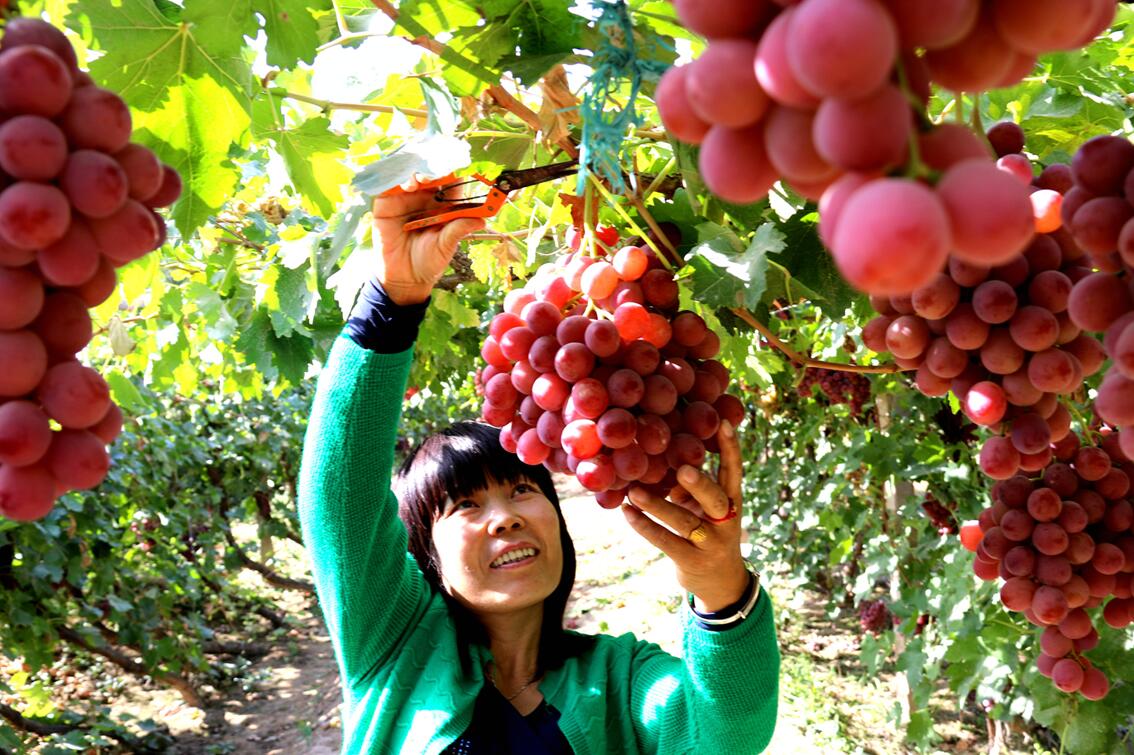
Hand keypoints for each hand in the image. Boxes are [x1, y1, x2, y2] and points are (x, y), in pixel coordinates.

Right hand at [372, 175, 485, 304]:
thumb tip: (482, 220)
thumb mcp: (445, 246)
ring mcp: (405, 197)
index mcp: (444, 204)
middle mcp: (426, 196)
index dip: (455, 172)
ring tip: (421, 179)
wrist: (403, 277)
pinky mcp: (386, 202)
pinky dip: (397, 179)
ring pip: (410, 174)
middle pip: (430, 172)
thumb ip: (458, 230)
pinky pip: (389, 184)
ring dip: (416, 171)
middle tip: (438, 172)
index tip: (459, 168)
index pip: (451, 181)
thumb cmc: (429, 261)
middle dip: (434, 167)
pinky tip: (405, 185)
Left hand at [622, 419, 748, 611]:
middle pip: (715, 500)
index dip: (731, 448)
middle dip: (699, 484)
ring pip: (684, 523)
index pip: (734, 471)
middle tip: (682, 468)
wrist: (720, 583)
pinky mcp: (691, 561)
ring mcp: (710, 544)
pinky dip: (645, 526)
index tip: (723, 423)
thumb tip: (661, 456)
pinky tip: (627, 511)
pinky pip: (666, 541)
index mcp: (732, 501)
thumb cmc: (708, 531)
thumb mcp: (705, 508)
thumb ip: (690, 487)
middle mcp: (726, 522)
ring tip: (633, 490)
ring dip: (657, 506)